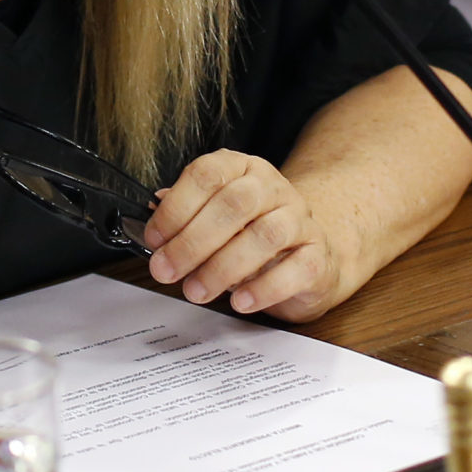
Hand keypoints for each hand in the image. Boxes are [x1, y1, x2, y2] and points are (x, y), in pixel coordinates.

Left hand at [142, 150, 342, 320]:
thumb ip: (186, 215)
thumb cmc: (252, 235)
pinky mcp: (318, 256)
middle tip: (166, 271)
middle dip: (193, 241)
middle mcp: (273, 188)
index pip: (206, 174)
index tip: (154, 240)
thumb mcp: (216, 218)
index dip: (176, 208)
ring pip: (265, 235)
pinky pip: (296, 269)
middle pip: (234, 204)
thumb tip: (153, 218)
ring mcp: (300, 220)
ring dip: (223, 267)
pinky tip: (241, 301)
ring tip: (197, 290)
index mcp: (242, 169)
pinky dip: (264, 288)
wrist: (310, 253)